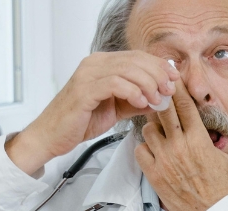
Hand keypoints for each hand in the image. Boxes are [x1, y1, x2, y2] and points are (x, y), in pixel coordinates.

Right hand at [5, 51, 179, 174]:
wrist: (53, 136)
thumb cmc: (82, 121)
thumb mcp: (117, 108)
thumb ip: (138, 100)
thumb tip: (163, 98)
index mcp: (102, 64)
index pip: (137, 56)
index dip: (159, 66)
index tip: (175, 80)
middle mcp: (94, 63)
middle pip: (135, 60)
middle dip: (157, 75)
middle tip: (169, 91)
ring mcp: (87, 74)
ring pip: (127, 69)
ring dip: (148, 84)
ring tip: (157, 100)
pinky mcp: (84, 90)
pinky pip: (115, 84)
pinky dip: (133, 92)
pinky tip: (141, 103)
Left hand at [134, 78, 227, 210]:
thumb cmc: (221, 188)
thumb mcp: (222, 157)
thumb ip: (208, 140)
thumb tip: (202, 129)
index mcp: (199, 139)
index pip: (185, 105)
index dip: (176, 88)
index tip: (171, 75)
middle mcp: (179, 146)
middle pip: (164, 111)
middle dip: (159, 97)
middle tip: (156, 90)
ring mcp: (164, 160)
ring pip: (148, 130)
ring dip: (153, 128)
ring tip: (160, 133)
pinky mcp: (153, 174)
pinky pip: (140, 151)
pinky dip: (144, 148)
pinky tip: (153, 151)